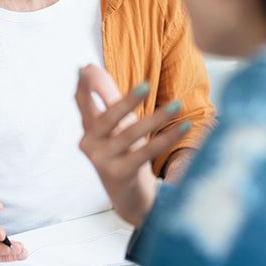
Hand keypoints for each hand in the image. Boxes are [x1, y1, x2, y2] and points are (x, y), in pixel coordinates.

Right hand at [75, 64, 187, 225]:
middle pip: (107, 118)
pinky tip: (183, 127)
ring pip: (130, 134)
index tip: (85, 68)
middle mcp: (90, 144)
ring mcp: (102, 160)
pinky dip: (166, 139)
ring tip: (177, 106)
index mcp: (88, 129)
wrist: (128, 199)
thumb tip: (90, 67)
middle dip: (125, 101)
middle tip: (146, 85)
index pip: (81, 103)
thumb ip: (106, 96)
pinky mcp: (119, 174)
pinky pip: (145, 152)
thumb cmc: (123, 155)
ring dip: (156, 119)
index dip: (83, 87)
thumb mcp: (115, 125)